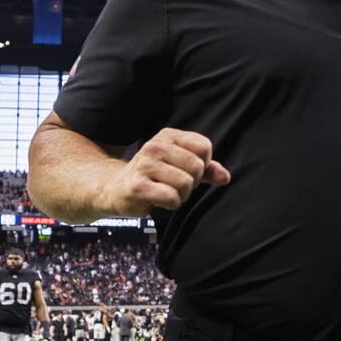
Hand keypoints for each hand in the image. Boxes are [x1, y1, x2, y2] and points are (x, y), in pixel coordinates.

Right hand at [99, 128, 230, 215]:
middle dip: (192, 183)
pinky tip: (158, 200)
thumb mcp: (181, 167)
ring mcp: (145, 165)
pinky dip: (171, 204)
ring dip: (181, 195)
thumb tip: (225, 178)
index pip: (204, 148)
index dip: (202, 165)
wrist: (116, 189)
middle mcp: (155, 146)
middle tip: (174, 185)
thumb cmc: (155, 177)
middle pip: (197, 167)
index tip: (186, 170)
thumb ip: (207, 170)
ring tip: (165, 192)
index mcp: (168, 136)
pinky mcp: (138, 186)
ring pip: (185, 184)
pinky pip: (172, 198)